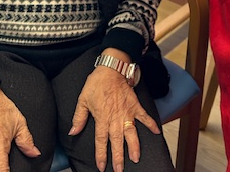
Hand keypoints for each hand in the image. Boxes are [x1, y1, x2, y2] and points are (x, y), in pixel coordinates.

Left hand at [69, 57, 159, 171]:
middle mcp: (115, 118)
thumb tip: (73, 132)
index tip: (102, 166)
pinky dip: (151, 124)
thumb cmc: (97, 83)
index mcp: (102, 118)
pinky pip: (144, 116)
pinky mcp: (135, 105)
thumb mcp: (83, 99)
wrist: (111, 68)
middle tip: (120, 169)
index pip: (101, 140)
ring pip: (131, 133)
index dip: (101, 155)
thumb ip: (79, 117)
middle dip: (119, 157)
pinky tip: (156, 132)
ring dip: (134, 146)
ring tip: (136, 158)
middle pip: (117, 141)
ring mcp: (127, 112)